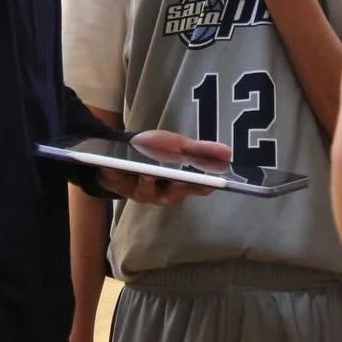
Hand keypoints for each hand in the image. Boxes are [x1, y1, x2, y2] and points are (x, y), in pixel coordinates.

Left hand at [97, 128, 228, 204]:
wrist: (123, 149)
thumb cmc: (155, 151)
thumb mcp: (179, 145)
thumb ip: (201, 150)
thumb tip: (228, 153)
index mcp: (179, 183)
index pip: (197, 188)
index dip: (204, 187)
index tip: (212, 183)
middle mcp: (162, 192)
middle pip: (173, 195)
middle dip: (176, 189)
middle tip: (179, 181)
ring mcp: (140, 190)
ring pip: (146, 192)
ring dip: (147, 184)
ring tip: (147, 173)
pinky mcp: (119, 185)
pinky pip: (117, 182)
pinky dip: (115, 174)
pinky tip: (113, 167)